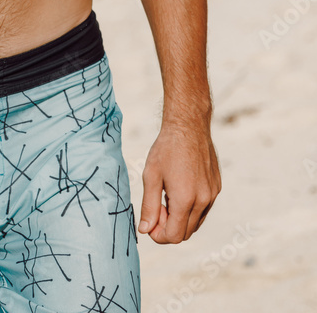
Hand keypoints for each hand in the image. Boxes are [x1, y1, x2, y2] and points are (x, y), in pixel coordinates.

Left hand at [138, 121, 220, 243]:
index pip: (174, 236)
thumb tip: (145, 231)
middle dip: (168, 226)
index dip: (158, 234)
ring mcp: (212, 195)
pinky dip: (191, 209)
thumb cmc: (166, 148)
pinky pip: (203, 210)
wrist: (188, 125)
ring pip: (196, 223)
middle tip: (157, 205)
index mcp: (185, 199)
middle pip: (185, 233)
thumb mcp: (151, 176)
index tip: (150, 220)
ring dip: (180, 218)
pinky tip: (180, 188)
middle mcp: (203, 200)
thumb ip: (148, 206)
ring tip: (167, 195)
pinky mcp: (216, 188)